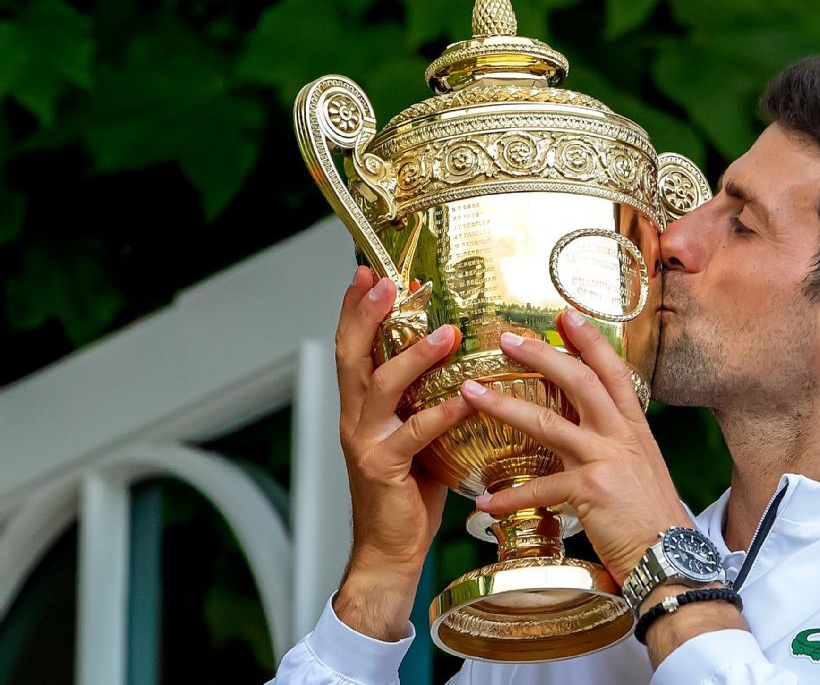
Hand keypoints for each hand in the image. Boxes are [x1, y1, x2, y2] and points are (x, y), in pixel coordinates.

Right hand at [332, 266, 473, 639]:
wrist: (389, 549)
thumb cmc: (408, 490)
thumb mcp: (413, 432)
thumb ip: (424, 398)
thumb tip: (460, 360)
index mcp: (360, 404)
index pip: (353, 345)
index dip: (355, 307)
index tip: (366, 269)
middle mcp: (355, 417)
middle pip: (354, 354)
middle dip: (367, 314)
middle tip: (386, 281)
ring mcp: (366, 441)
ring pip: (382, 388)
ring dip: (414, 357)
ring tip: (445, 333)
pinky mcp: (385, 468)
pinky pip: (413, 435)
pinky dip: (441, 415)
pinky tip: (465, 400)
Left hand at [462, 309, 693, 583]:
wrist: (669, 557)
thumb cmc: (651, 517)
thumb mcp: (641, 468)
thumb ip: (615, 444)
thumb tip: (590, 429)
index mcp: (633, 428)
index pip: (612, 371)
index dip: (589, 340)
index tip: (565, 315)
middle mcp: (622, 437)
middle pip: (579, 381)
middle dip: (542, 355)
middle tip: (508, 339)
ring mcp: (607, 461)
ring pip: (548, 423)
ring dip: (505, 405)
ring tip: (472, 394)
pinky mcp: (591, 491)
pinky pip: (540, 488)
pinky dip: (510, 496)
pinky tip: (486, 502)